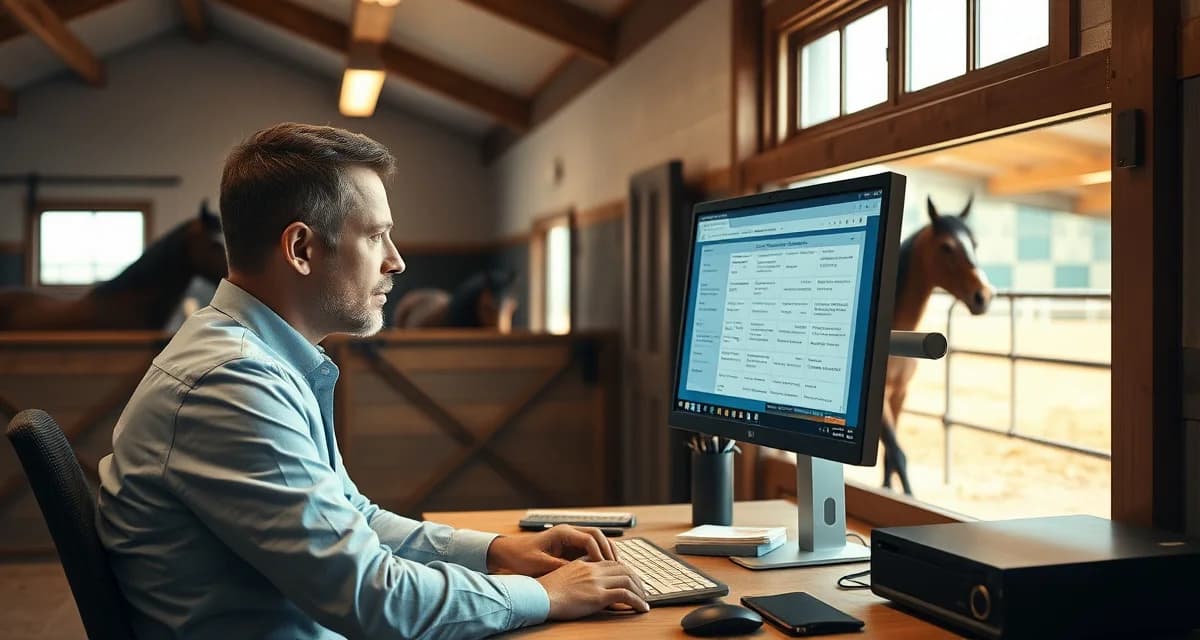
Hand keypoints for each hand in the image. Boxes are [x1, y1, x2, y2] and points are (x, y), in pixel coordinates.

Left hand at [487, 525, 616, 575]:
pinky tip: (605, 570)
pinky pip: (590, 549)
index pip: (589, 539)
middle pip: (598, 536)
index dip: (599, 553)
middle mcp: (569, 532)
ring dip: (607, 552)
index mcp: (562, 533)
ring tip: (616, 568)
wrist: (508, 553)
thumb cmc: (521, 557)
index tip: (604, 568)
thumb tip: (582, 574)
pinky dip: (600, 557)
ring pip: (597, 541)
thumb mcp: (540, 564)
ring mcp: (571, 539)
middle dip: (609, 550)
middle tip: (617, 567)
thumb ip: (561, 567)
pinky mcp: (570, 547)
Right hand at [536, 558, 648, 618]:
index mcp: (585, 564)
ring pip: (628, 580)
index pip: (613, 562)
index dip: (625, 570)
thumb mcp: (563, 574)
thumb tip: (586, 580)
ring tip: (644, 601)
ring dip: (640, 591)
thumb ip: (577, 572)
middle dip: (636, 579)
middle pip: (624, 568)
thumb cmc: (546, 589)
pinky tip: (641, 608)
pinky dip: (638, 602)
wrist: (538, 596)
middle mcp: (594, 570)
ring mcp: (597, 582)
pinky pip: (626, 595)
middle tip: (642, 590)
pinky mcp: (599, 595)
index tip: (631, 580)